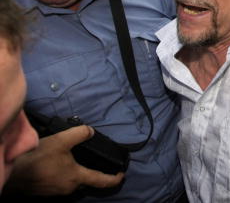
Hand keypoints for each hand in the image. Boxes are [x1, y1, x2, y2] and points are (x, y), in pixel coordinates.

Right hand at [7, 125, 123, 195]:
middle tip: (94, 163)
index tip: (122, 175)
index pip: (101, 181)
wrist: (13, 172)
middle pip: (86, 181)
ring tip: (73, 161)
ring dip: (75, 174)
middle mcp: (69, 188)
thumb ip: (79, 134)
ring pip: (72, 183)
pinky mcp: (45, 192)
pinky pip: (60, 184)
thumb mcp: (61, 140)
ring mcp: (56, 192)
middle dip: (92, 173)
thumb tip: (91, 131)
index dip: (114, 179)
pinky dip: (63, 176)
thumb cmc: (38, 157)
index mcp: (77, 177)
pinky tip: (57, 166)